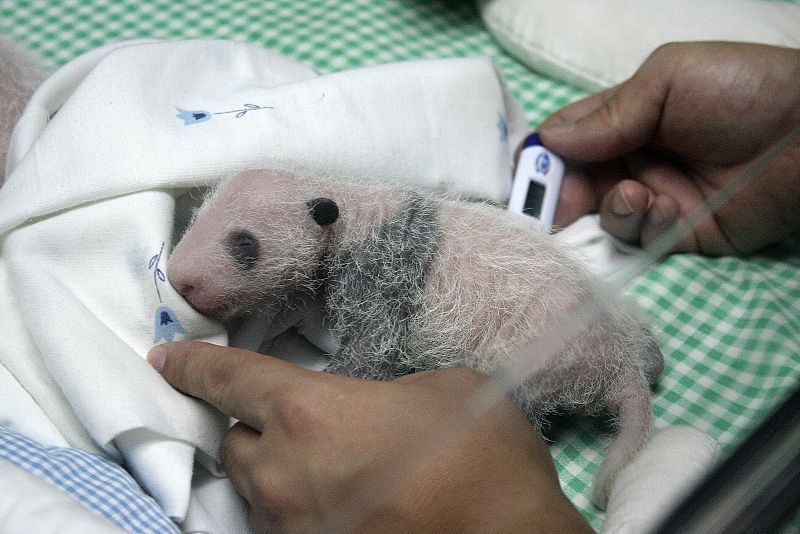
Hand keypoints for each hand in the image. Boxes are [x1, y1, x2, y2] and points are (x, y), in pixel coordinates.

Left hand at [147, 342, 591, 532]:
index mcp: (309, 414)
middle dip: (252, 428)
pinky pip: (286, 526)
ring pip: (257, 492)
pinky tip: (339, 500)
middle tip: (290, 421)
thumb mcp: (439, 389)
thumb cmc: (480, 454)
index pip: (228, 380)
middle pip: (233, 444)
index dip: (192, 365)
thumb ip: (384, 389)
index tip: (165, 358)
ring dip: (274, 472)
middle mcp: (284, 475)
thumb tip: (374, 408)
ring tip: (318, 465)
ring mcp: (296, 530)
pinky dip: (299, 508)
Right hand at [538, 42, 799, 255]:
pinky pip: (637, 238)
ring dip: (608, 208)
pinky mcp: (677, 233)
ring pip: (601, 216)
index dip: (544, 158)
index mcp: (625, 119)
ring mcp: (654, 198)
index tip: (526, 176)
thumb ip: (608, 114)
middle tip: (548, 210)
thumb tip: (548, 141)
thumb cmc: (742, 90)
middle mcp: (633, 160)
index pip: (568, 141)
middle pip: (575, 186)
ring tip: (634, 194)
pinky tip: (661, 206)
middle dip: (559, 197)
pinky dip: (640, 224)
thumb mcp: (668, 81)